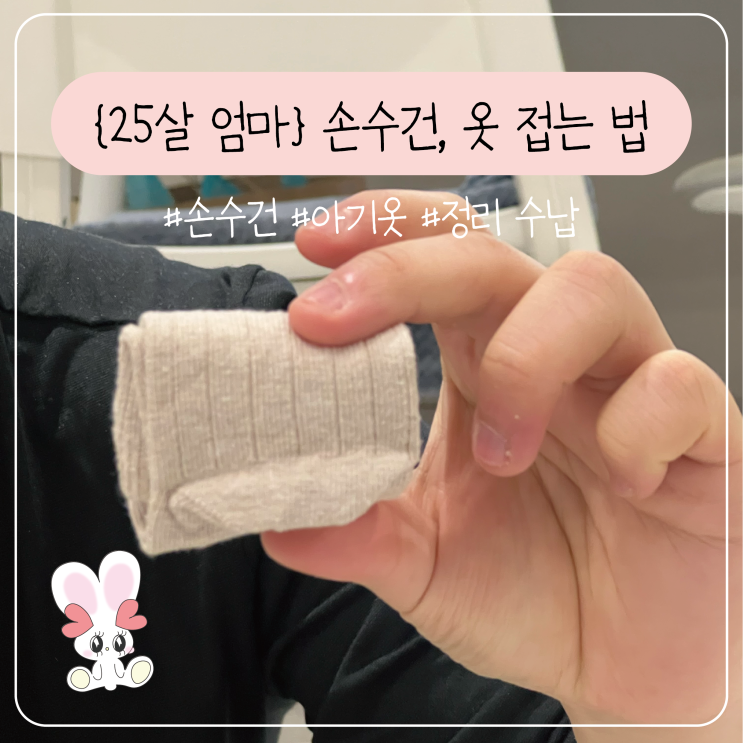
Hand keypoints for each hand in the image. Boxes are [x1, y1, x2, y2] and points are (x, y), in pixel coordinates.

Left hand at [261, 190, 740, 730]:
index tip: (312, 250)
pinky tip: (619, 478)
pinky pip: (680, 385)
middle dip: (407, 271)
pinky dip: (636, 422)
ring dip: (522, 358)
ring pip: (591, 290)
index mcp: (483, 369)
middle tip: (336, 315)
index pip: (440, 259)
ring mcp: (631, 385)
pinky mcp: (705, 434)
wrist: (630, 666)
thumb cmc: (538, 595)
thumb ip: (360, 537)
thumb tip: (277, 522)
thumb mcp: (427, 566)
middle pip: (491, 258)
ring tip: (503, 448)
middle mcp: (554, 358)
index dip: (380, 237)